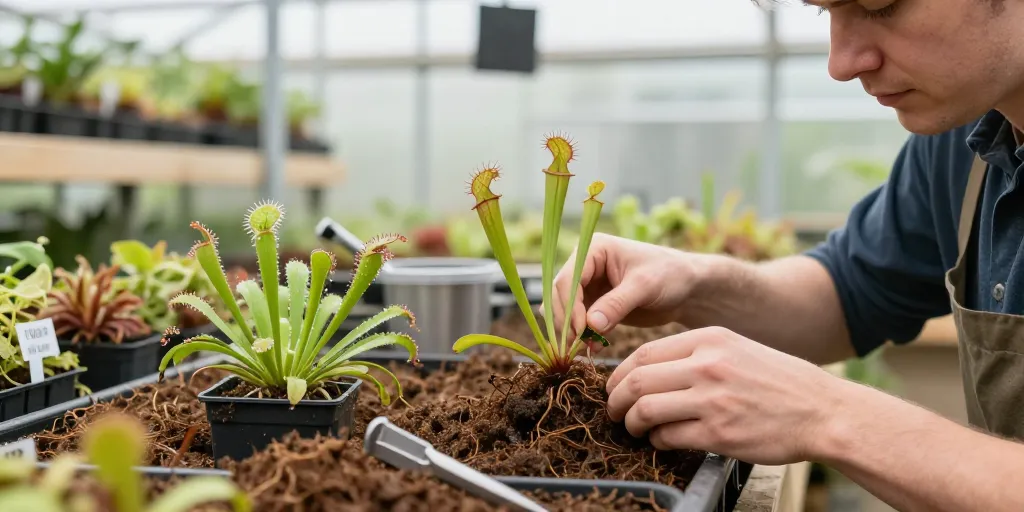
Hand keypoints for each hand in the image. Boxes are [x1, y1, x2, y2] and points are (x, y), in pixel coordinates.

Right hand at [550, 234, 701, 352]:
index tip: (580, 330)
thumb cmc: (670, 275)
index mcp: (593, 249)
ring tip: (586, 348)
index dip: (569, 306)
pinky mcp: (594, 305)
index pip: (568, 279)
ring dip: (570, 330)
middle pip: (559, 295)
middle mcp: (585, 265)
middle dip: (566, 321)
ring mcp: (588, 286)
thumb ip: (617, 304)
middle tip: (578, 345)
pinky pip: (578, 322)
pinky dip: (581, 336)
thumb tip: (590, 325)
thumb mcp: (645, 286)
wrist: (687, 289)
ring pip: (564, 310)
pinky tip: (594, 348)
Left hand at [605, 326, 847, 464]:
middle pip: (636, 381)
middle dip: (616, 400)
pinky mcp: (719, 434)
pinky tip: (663, 441)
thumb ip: (695, 353)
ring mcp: (712, 400)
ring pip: (645, 410)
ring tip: (635, 428)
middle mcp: (707, 366)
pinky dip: (657, 441)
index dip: (619, 374)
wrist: (823, 411)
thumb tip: (647, 369)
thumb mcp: (736, 349)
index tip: (615, 388)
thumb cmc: (778, 381)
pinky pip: (668, 437)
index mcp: (708, 340)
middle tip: (615, 411)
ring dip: (632, 423)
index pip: (643, 353)